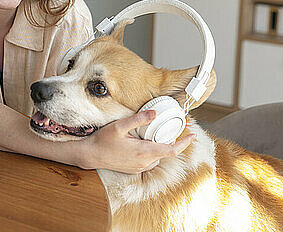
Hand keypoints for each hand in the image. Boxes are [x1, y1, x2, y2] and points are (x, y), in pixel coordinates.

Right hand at [78, 110, 194, 173]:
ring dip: (158, 147)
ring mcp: (138, 167)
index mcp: (144, 152)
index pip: (171, 150)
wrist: (90, 155)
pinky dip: (150, 152)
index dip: (184, 143)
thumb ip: (139, 119)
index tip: (192, 136)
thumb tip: (155, 113)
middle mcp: (143, 162)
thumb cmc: (103, 140)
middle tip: (169, 129)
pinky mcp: (133, 169)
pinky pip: (148, 161)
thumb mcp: (120, 126)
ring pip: (157, 157)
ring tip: (152, 135)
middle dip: (170, 142)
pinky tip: (141, 143)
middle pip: (165, 153)